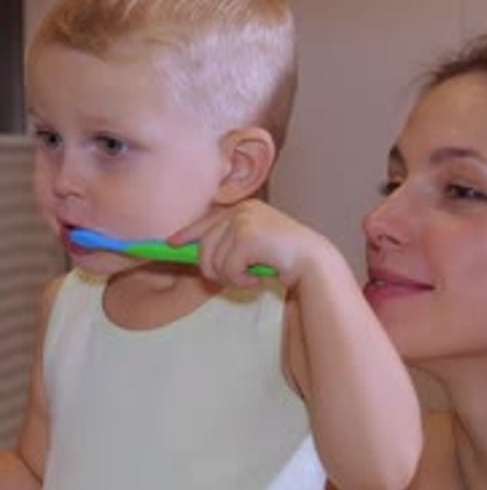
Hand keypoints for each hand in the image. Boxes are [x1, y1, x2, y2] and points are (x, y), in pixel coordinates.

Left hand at [170, 200, 330, 290]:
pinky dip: (239, 281)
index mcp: (243, 209)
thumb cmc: (285, 258)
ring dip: (229, 277)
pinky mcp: (246, 236)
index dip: (186, 234)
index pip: (205, 221)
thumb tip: (200, 256)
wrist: (313, 262)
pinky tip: (257, 277)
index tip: (171, 243)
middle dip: (213, 269)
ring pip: (213, 260)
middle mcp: (241, 210)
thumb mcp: (254, 245)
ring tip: (249, 277)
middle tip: (234, 279)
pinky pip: (226, 268)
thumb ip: (231, 244)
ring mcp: (243, 221)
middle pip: (203, 246)